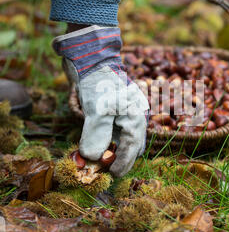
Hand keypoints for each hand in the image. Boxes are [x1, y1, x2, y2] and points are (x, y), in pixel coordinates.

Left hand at [53, 26, 148, 176]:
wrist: (89, 56)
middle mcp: (132, 116)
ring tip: (98, 157)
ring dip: (108, 147)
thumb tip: (92, 157)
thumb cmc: (97, 80)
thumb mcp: (97, 109)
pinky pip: (108, 129)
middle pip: (128, 144)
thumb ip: (97, 135)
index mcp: (136, 116)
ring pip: (118, 138)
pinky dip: (101, 136)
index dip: (123, 162)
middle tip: (105, 171)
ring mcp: (121, 113)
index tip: (113, 175)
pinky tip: (92, 135)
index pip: (132, 146)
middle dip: (117, 158)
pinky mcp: (110, 110)